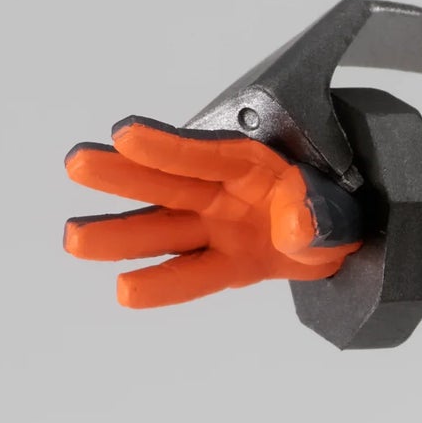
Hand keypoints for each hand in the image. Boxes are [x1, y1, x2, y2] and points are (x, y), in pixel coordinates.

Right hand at [63, 117, 360, 307]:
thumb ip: (319, 216)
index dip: (167, 146)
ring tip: (75, 238)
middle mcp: (224, 193)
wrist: (347, 239)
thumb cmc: (336, 210)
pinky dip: (161, 283)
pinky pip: (189, 274)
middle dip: (123, 174)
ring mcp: (217, 228)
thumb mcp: (341, 209)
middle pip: (168, 184)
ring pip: (164, 229)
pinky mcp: (223, 263)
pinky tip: (126, 288)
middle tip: (77, 164)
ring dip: (120, 234)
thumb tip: (298, 223)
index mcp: (252, 164)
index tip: (126, 134)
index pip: (205, 154)